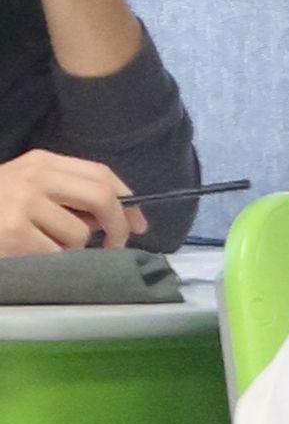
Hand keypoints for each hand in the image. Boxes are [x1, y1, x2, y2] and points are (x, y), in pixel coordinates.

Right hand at [0, 151, 141, 256]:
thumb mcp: (29, 188)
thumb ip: (67, 196)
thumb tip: (115, 220)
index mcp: (42, 161)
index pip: (100, 173)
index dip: (127, 200)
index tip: (138, 223)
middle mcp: (35, 177)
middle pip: (101, 197)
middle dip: (117, 227)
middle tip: (115, 245)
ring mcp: (23, 204)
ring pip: (78, 235)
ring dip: (72, 250)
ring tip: (44, 245)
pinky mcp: (15, 233)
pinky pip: (56, 255)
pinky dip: (51, 262)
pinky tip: (29, 254)